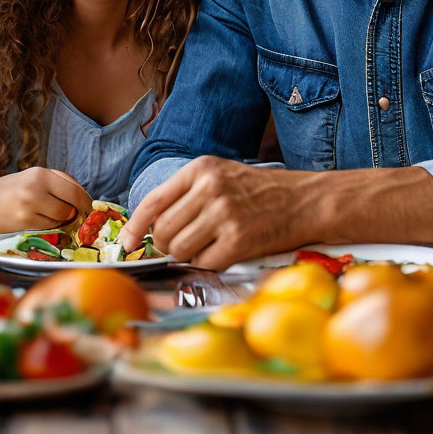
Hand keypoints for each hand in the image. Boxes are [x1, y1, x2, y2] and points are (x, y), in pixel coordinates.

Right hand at [0, 168, 92, 231]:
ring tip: (51, 215)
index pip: (74, 190)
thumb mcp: (33, 176)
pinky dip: (51, 226)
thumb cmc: (10, 188)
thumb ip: (57, 182)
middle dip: (75, 212)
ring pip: (61, 219)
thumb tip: (83, 195)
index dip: (85, 201)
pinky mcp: (24, 223)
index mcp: (40, 174)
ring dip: (62, 220)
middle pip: (70, 206)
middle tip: (75, 215)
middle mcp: (36, 189)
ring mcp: (30, 208)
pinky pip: (49, 227)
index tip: (89, 206)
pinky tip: (42, 220)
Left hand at [119, 156, 313, 270]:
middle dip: (167, 245)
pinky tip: (225, 251)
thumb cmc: (259, 191)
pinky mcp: (239, 240)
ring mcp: (224, 214)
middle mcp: (209, 189)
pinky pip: (204, 263)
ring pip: (180, 249)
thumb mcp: (219, 176)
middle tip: (184, 244)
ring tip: (207, 245)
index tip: (127, 243)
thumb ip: (186, 194)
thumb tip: (150, 227)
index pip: (153, 201)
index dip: (135, 226)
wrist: (305, 200)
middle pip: (163, 231)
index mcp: (200, 169)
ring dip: (188, 255)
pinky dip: (209, 264)